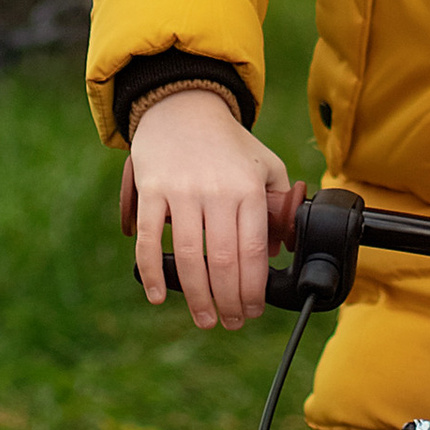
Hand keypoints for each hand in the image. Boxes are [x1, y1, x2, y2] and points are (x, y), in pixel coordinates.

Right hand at [119, 84, 294, 330]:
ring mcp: (182, 192)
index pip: (254, 251)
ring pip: (190, 256)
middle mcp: (217, 192)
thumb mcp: (267, 166)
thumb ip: (279, 206)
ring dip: (198, 296)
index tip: (253, 310)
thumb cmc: (229, 145)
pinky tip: (158, 296)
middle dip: (229, 301)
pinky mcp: (152, 191)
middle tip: (231, 323)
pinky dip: (152, 272)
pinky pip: (150, 239)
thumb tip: (277, 251)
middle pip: (224, 261)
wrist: (183, 107)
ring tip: (206, 319)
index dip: (254, 288)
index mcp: (248, 189)